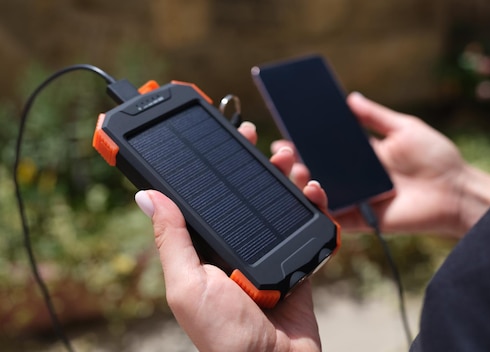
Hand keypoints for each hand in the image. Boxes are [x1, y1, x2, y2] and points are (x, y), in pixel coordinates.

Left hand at [135, 122, 323, 351]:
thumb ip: (171, 240)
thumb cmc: (224, 335)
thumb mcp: (187, 284)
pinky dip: (316, 207)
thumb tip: (146, 195)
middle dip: (261, 166)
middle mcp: (238, 248)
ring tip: (293, 164)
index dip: (221, 167)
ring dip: (289, 179)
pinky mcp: (298, 264)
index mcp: (208, 250)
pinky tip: (315, 191)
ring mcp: (271, 255)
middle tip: (267, 145)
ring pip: (282, 206)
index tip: (228, 138)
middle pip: (251, 196)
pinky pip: (309, 228)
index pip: (213, 198)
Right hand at [272, 93, 489, 237]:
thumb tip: (351, 98)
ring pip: (320, 194)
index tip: (286, 133)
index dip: (305, 142)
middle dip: (296, 162)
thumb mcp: (405, 129)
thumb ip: (376, 116)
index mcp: (363, 156)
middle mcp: (356, 178)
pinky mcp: (361, 220)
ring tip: (297, 169)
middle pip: (318, 171)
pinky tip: (313, 191)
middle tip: (283, 153)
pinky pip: (334, 217)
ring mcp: (357, 199)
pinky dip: (320, 207)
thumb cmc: (437, 159)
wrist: (456, 192)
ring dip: (303, 183)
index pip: (327, 148)